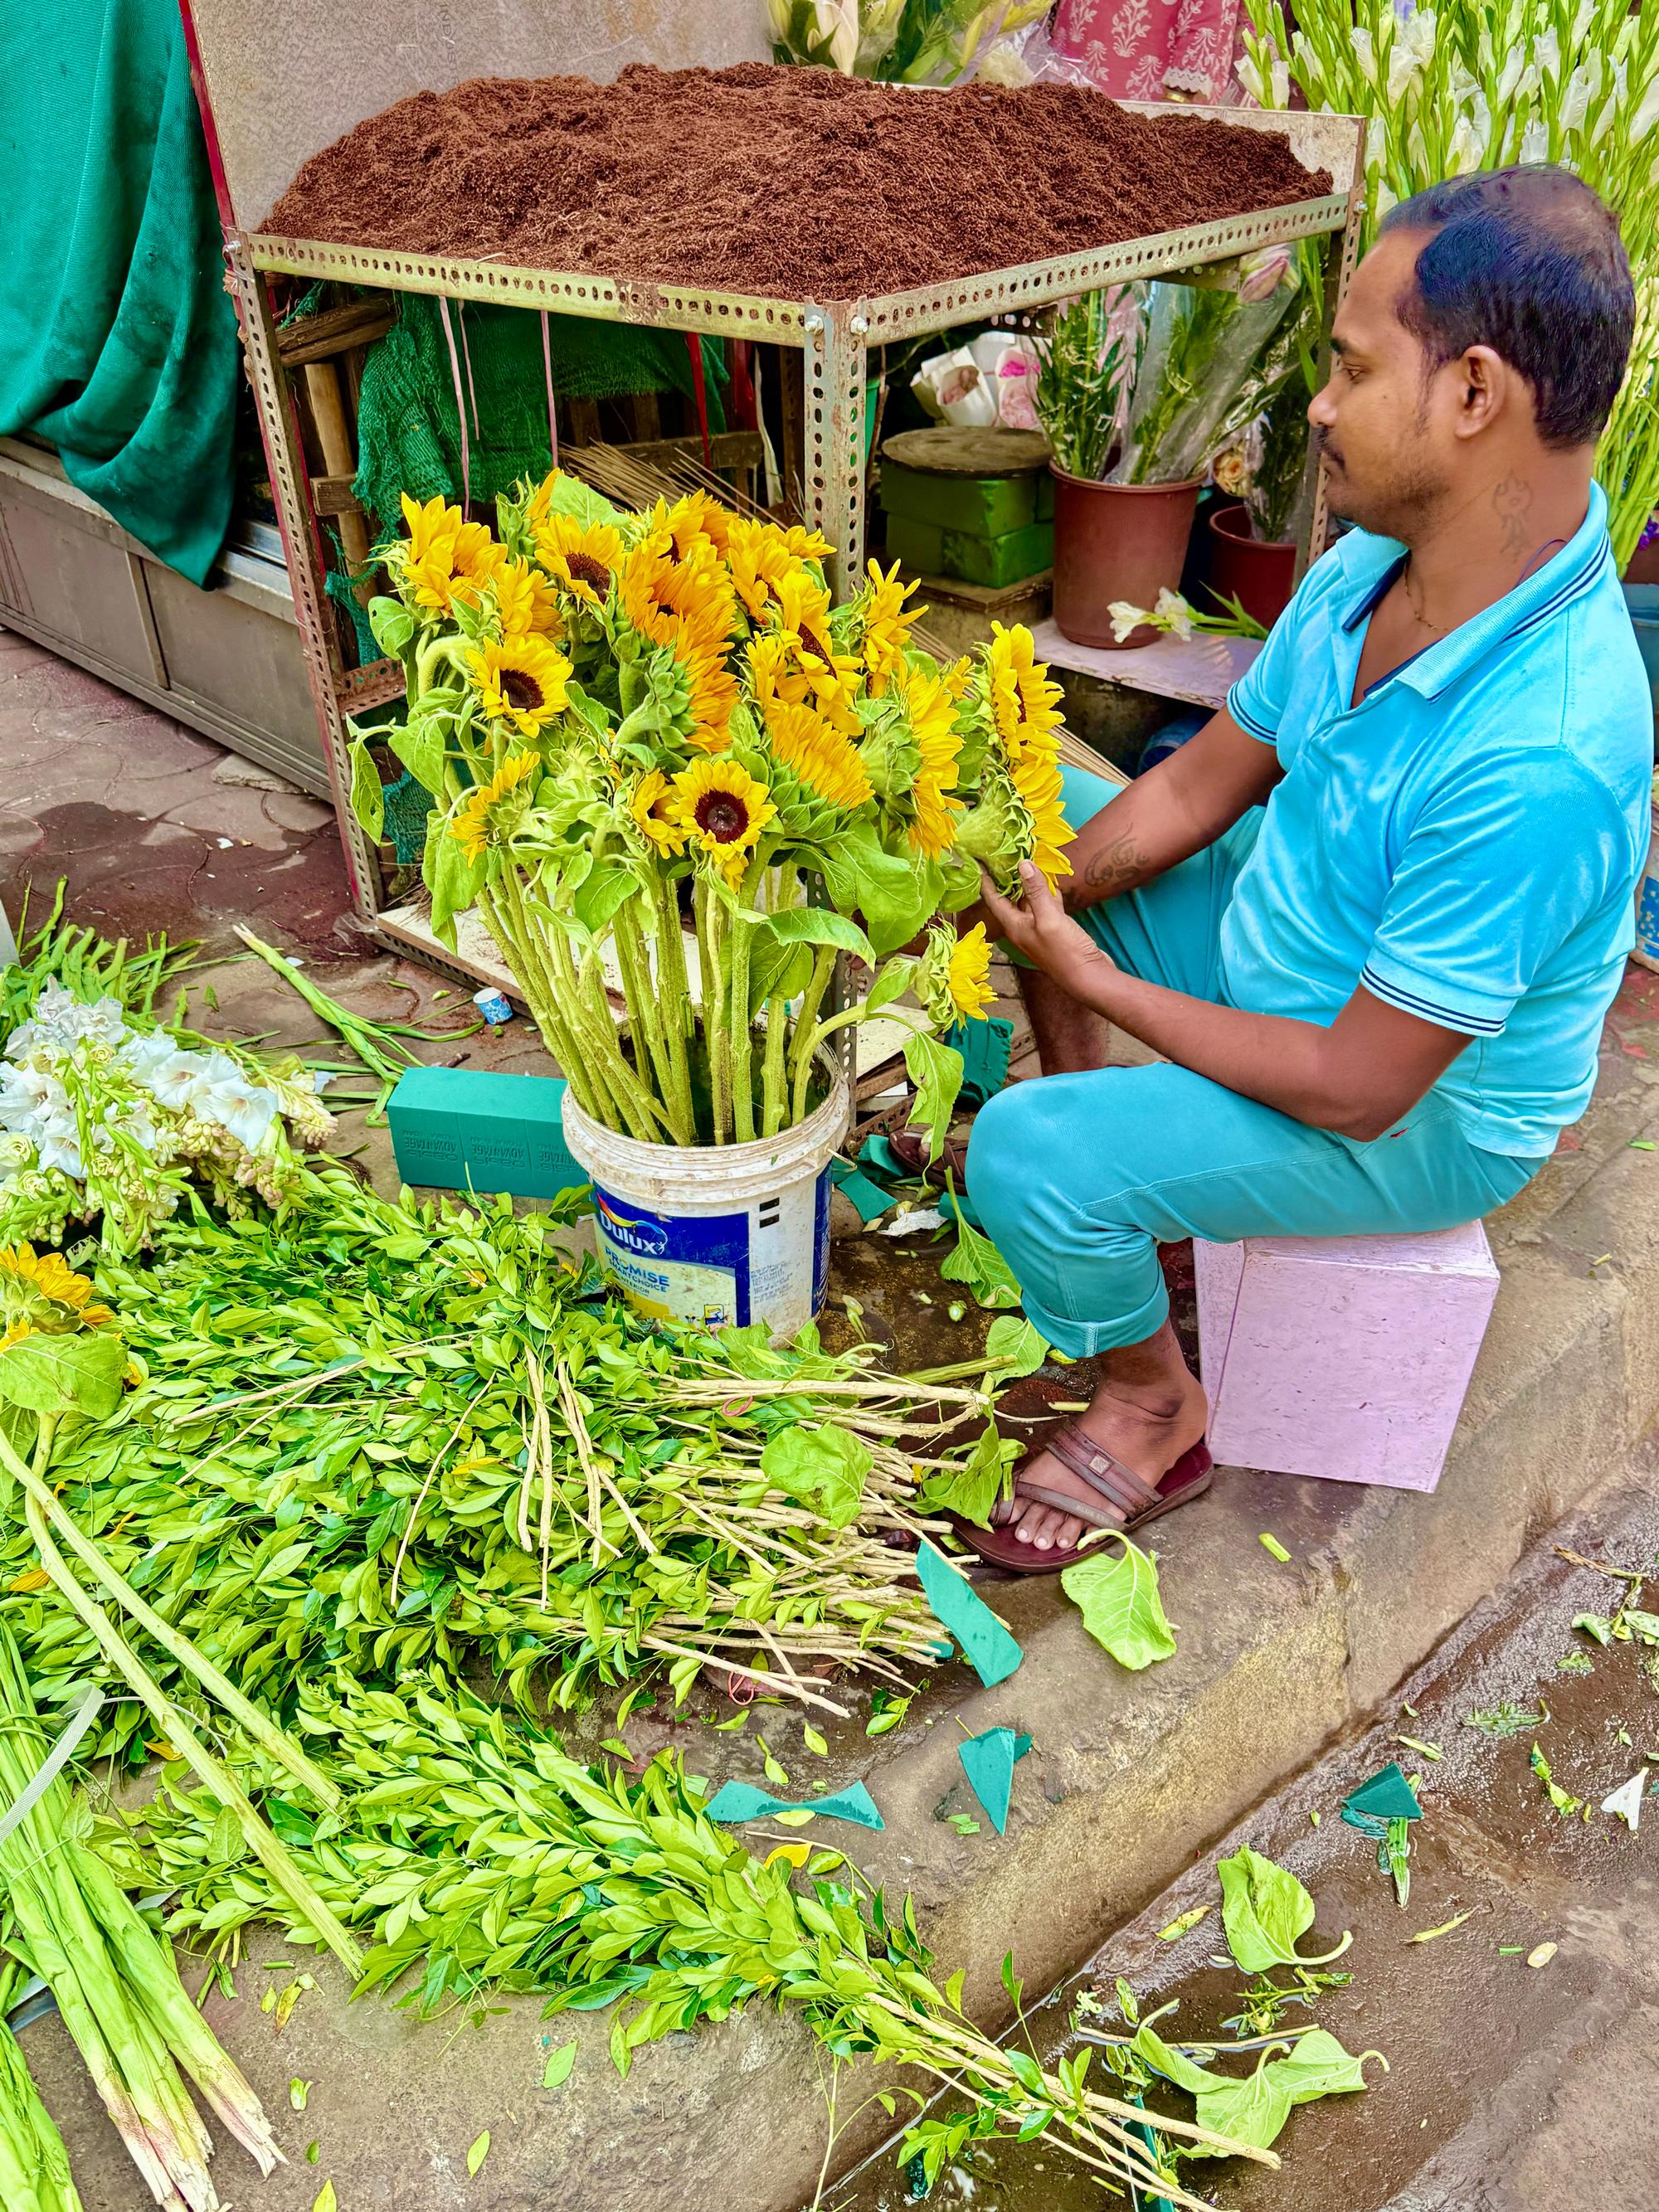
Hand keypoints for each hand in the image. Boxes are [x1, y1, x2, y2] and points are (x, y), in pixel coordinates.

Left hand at [978, 862, 1115, 1000]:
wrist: (1090, 977)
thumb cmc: (1066, 953)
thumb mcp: (1049, 919)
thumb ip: (1036, 892)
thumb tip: (1022, 864)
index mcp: (1014, 926)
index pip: (993, 899)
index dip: (985, 879)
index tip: (979, 860)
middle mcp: (1024, 927)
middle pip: (1011, 897)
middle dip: (1009, 876)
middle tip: (1007, 852)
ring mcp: (1041, 929)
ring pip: (1031, 900)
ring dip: (1031, 881)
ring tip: (1029, 858)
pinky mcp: (1057, 929)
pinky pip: (1048, 906)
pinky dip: (1049, 892)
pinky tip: (1052, 879)